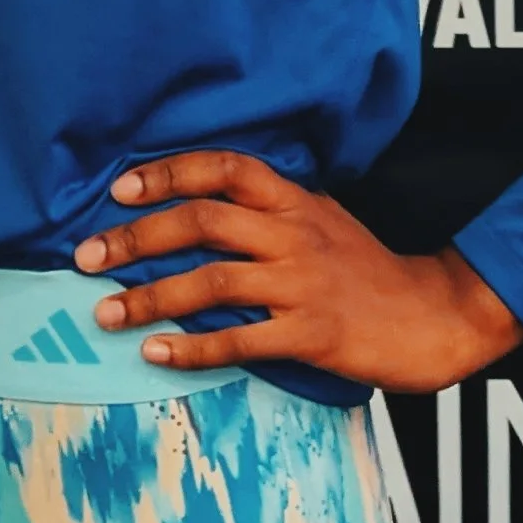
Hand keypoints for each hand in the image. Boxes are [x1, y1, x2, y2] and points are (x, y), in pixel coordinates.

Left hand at [74, 151, 522, 391]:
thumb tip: (199, 203)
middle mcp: (293, 234)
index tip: (120, 189)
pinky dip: (192, 347)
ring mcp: (302, 284)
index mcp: (294, 200)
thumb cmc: (367, 269)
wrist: (435, 315)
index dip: (168, 173)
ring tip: (105, 312)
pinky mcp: (311, 334)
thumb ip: (269, 209)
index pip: (224, 169)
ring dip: (149, 297)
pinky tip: (156, 353)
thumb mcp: (323, 219)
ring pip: (211, 281)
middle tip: (87, 256)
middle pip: (202, 222)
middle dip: (135, 237)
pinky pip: (240, 339)